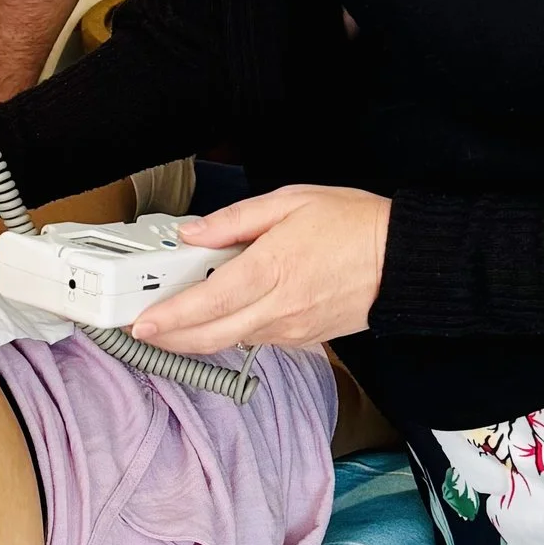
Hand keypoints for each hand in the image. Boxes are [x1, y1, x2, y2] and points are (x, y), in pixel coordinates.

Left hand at [130, 184, 390, 354]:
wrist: (404, 259)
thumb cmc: (353, 224)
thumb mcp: (289, 202)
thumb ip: (235, 220)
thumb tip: (193, 232)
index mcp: (272, 269)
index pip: (207, 302)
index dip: (168, 317)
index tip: (139, 322)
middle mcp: (280, 307)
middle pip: (210, 336)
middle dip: (168, 338)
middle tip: (139, 331)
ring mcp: (292, 329)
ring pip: (230, 342)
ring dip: (195, 339)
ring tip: (168, 325)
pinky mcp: (304, 339)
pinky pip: (255, 341)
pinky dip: (227, 335)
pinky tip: (214, 322)